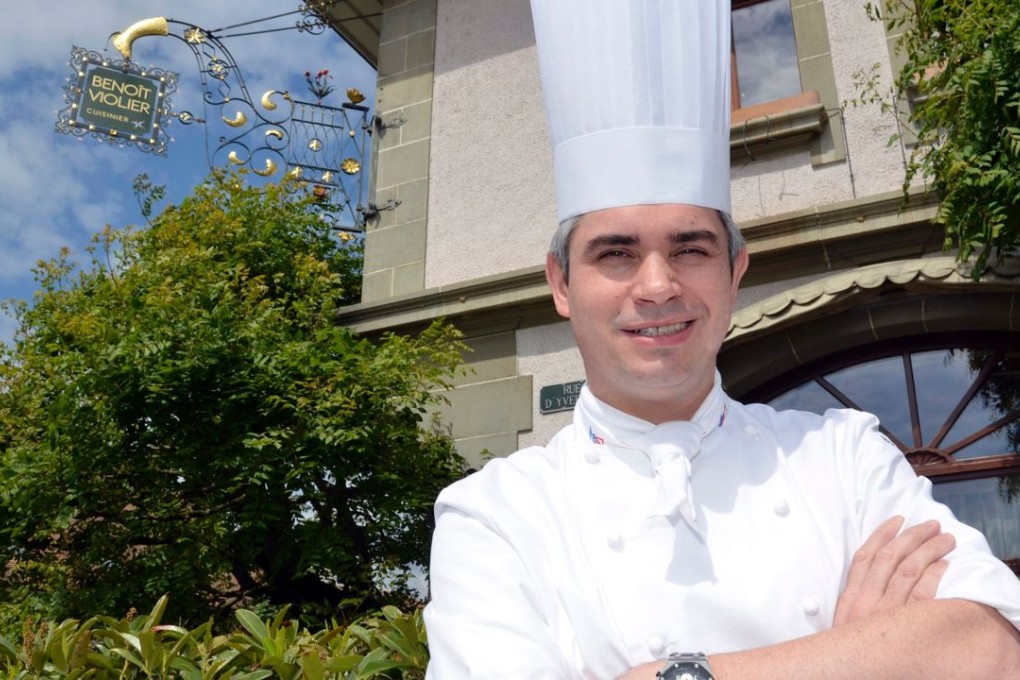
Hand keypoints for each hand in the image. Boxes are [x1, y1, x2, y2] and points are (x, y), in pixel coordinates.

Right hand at [834, 515, 954, 626]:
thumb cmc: (855, 662)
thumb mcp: (845, 629)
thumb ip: (855, 606)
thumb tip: (871, 583)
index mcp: (850, 600)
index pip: (865, 558)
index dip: (881, 535)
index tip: (897, 520)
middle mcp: (867, 602)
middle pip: (890, 558)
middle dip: (912, 536)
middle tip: (931, 524)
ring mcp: (888, 613)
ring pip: (909, 570)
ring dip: (929, 550)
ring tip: (946, 539)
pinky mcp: (909, 627)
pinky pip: (923, 593)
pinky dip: (934, 575)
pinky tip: (945, 565)